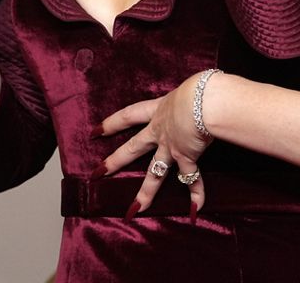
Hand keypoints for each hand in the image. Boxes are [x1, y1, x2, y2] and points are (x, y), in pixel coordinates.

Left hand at [94, 71, 215, 220]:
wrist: (205, 102)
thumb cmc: (200, 89)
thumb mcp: (189, 88)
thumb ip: (189, 96)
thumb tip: (201, 92)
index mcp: (159, 110)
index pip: (129, 116)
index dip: (112, 124)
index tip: (95, 132)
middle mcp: (161, 131)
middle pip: (132, 149)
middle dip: (114, 162)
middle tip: (97, 173)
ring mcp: (171, 147)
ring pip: (155, 174)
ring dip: (146, 193)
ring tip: (134, 209)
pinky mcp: (186, 157)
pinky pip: (191, 180)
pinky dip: (196, 195)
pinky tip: (194, 211)